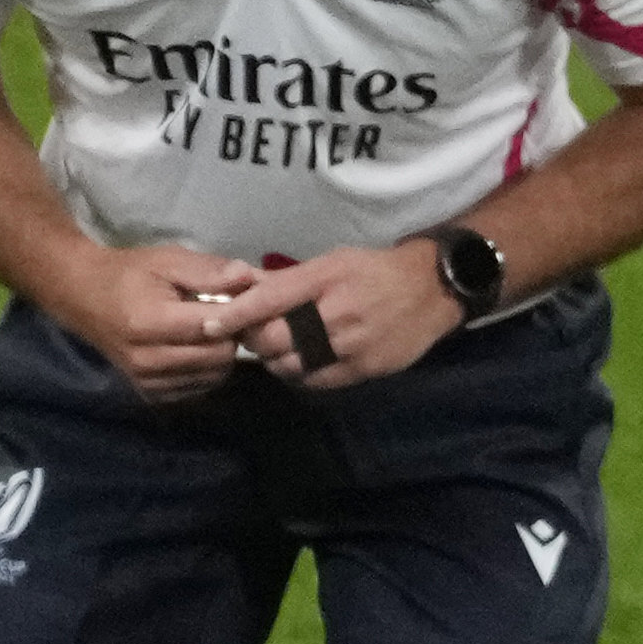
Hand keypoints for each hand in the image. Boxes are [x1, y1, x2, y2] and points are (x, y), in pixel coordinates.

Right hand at [57, 241, 266, 403]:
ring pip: (214, 376)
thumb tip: (249, 278)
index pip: (215, 328)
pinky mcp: (149, 394)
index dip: (239, 314)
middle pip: (220, 357)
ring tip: (207, 329)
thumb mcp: (168, 260)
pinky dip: (205, 369)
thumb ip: (208, 271)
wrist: (82, 297)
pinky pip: (198, 387)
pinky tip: (193, 347)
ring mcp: (147, 381)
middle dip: (231, 334)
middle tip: (225, 313)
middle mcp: (147, 360)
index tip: (245, 300)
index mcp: (150, 322)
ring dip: (220, 353)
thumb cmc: (128, 274)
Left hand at [232, 239, 461, 384]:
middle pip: (276, 339)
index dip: (235, 315)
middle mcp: (338, 312)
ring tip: (280, 348)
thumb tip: (241, 281)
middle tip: (253, 336)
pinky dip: (300, 374)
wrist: (433, 289)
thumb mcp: (332, 261)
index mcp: (326, 278)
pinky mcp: (365, 368)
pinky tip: (303, 362)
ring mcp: (352, 344)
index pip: (270, 298)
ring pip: (292, 365)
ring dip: (276, 360)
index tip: (209, 325)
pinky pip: (316, 381)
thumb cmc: (375, 270)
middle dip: (255, 341)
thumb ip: (287, 277)